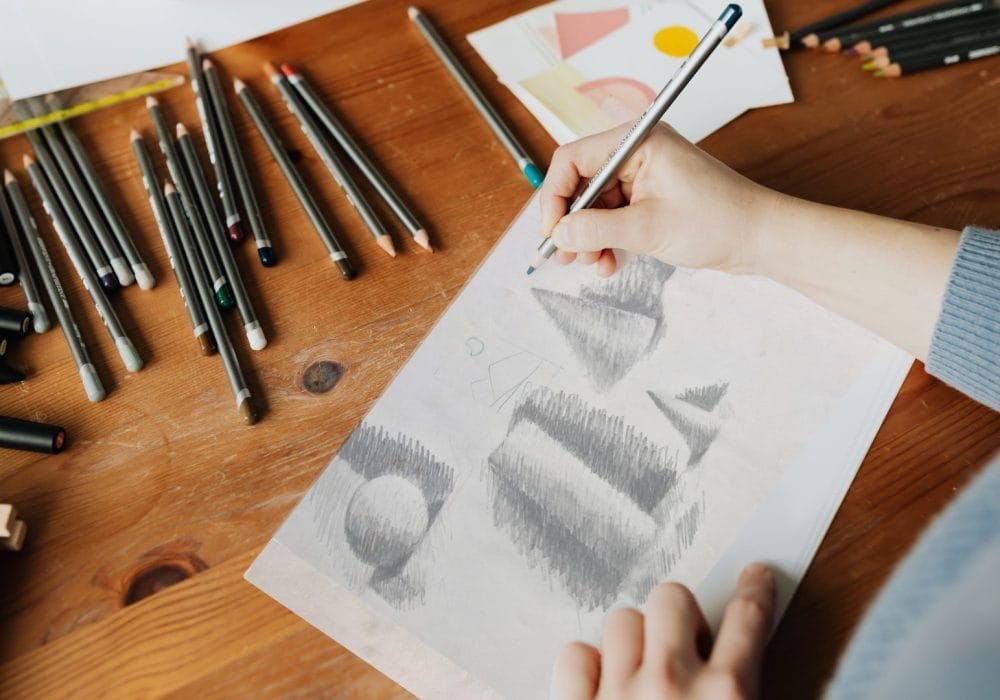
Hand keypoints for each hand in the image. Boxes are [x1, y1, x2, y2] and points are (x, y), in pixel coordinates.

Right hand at [539, 123, 778, 277]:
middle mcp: (638, 152)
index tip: (552, 231)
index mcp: (638, 141)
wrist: (760, 238)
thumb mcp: (648, 229)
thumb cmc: (718, 221)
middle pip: (581, 183)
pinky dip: (606, 239)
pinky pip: (614, 215)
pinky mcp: (650, 197)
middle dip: (571, 222)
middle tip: (565, 256)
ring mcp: (644, 175)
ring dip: (588, 236)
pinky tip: (608, 262)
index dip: (556, 196)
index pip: (574, 159)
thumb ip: (596, 229)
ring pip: (595, 204)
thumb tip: (558, 233)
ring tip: (591, 263)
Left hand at [551, 563, 775, 699]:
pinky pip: (575, 655)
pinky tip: (603, 688)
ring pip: (622, 621)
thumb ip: (741, 688)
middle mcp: (672, 686)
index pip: (748, 618)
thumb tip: (739, 665)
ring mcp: (619, 694)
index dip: (754, 591)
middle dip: (679, 618)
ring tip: (643, 678)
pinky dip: (588, 669)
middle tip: (684, 649)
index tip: (754, 577)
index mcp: (728, 697)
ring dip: (634, 644)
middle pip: (671, 597)